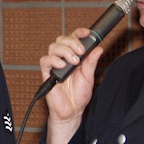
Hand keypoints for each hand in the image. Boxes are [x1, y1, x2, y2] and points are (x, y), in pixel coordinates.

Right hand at [39, 28, 102, 143]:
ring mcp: (54, 65)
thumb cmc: (79, 95)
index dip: (79, 33)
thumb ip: (92, 62)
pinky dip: (53, 60)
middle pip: (62, 39)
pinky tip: (62, 65)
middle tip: (81, 51)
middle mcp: (63, 58)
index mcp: (74, 57)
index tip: (87, 33)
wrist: (72, 111)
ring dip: (65, 51)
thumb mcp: (89, 77)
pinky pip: (45, 60)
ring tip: (74, 62)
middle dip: (72, 42)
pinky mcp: (47, 73)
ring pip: (53, 47)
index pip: (73, 39)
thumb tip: (98, 48)